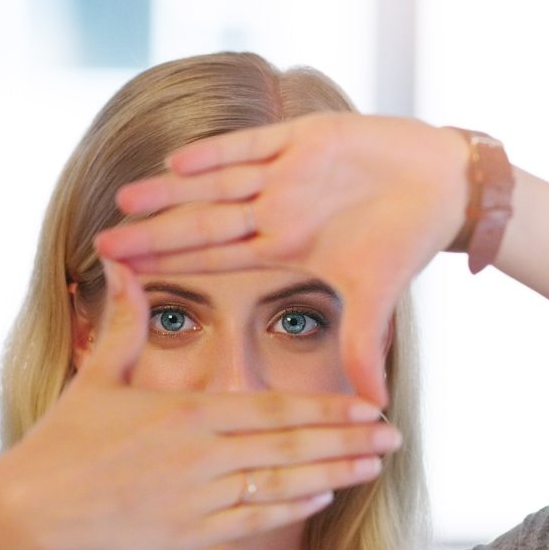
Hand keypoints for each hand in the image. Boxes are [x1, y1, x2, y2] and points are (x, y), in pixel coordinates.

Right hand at [0, 260, 400, 549]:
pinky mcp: (186, 536)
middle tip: (396, 434)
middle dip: (348, 439)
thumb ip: (124, 324)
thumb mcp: (97, 377)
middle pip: (290, 446)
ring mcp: (197, 499)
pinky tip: (324, 498)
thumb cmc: (61, 442)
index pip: (273, 409)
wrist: (28, 509)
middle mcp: (201, 455)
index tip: (367, 405)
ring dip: (334, 474)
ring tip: (376, 466)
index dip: (326, 409)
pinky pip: (252, 521)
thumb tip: (121, 263)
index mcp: (187, 413)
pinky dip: (290, 510)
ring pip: (282, 485)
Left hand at [94, 113, 469, 407]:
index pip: (214, 259)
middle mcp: (275, 210)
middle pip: (203, 223)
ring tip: (125, 199)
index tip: (127, 277)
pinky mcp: (308, 138)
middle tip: (103, 243)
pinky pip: (254, 145)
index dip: (170, 266)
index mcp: (282, 248)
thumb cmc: (406, 242)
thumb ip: (362, 348)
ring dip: (172, 192)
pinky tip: (178, 161)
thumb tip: (374, 410)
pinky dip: (220, 152)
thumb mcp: (377, 302)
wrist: (445, 190)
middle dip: (155, 233)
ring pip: (217, 183)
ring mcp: (286, 173)